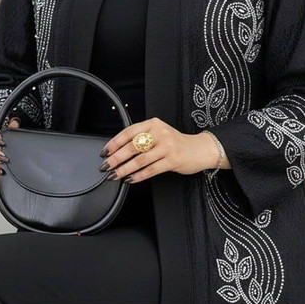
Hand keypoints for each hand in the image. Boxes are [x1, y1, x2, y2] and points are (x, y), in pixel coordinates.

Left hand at [100, 116, 224, 183]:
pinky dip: (138, 176)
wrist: (200, 149)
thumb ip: (142, 137)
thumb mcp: (159, 133)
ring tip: (114, 175)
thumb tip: (118, 150)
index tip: (104, 152)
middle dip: (116, 158)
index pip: (129, 132)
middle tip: (105, 166)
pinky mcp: (172, 160)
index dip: (114, 143)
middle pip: (132, 146)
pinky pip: (150, 170)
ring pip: (140, 160)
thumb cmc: (175, 142)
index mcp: (153, 124)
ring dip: (124, 169)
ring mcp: (167, 146)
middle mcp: (159, 133)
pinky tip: (130, 179)